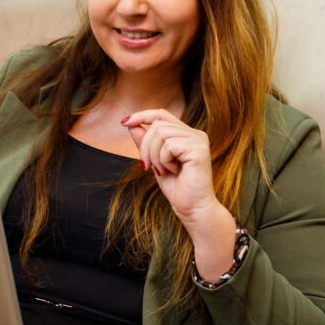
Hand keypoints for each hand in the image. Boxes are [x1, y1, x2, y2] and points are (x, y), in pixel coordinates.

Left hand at [121, 109, 219, 228]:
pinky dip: (163, 160)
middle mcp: (195, 134)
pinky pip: (169, 145)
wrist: (193, 210)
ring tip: (164, 170)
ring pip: (161, 133)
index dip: (142, 115)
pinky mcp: (199, 149)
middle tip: (147, 166)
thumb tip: (130, 124)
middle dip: (145, 146)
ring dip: (154, 155)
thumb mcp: (155, 162)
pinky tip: (174, 171)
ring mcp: (198, 140)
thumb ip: (145, 143)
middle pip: (157, 125)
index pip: (162, 115)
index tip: (125, 122)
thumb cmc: (178, 189)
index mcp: (186, 135)